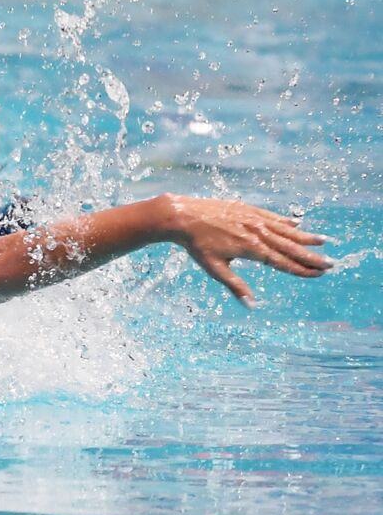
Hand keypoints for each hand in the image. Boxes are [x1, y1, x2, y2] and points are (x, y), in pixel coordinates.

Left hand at [162, 195, 332, 306]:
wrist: (183, 216)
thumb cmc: (197, 245)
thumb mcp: (215, 269)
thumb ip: (235, 286)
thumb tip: (250, 305)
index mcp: (251, 249)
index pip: (282, 262)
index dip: (301, 269)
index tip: (318, 274)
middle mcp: (257, 232)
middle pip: (290, 247)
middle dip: (311, 256)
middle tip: (331, 263)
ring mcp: (254, 218)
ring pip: (285, 230)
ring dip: (305, 237)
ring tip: (323, 242)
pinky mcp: (248, 209)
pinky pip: (272, 217)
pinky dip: (286, 222)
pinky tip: (297, 225)